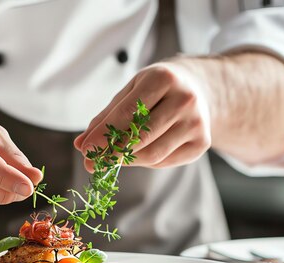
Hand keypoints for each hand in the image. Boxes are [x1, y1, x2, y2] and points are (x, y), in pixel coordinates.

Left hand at [74, 62, 211, 170]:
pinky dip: (145, 162)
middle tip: (92, 163)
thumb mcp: (131, 92)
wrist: (199, 89)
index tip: (86, 149)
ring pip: (153, 153)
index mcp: (163, 78)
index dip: (104, 134)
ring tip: (111, 159)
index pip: (128, 112)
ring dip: (127, 160)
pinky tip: (137, 154)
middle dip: (113, 152)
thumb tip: (82, 144)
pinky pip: (165, 161)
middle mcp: (184, 99)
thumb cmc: (157, 90)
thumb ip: (106, 117)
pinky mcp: (201, 143)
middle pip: (141, 136)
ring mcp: (196, 122)